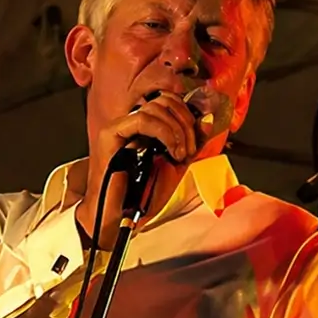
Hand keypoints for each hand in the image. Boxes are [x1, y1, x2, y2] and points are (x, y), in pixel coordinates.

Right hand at [77, 90, 201, 246]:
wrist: (121, 217)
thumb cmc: (144, 196)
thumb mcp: (176, 167)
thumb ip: (190, 145)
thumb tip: (206, 121)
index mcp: (148, 129)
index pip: (170, 102)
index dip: (188, 115)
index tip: (196, 140)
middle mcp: (134, 123)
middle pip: (164, 100)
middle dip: (185, 122)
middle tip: (189, 149)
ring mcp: (121, 127)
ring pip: (155, 108)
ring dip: (177, 130)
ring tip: (180, 155)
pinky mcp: (111, 134)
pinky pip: (141, 119)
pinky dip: (163, 133)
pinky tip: (170, 152)